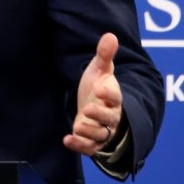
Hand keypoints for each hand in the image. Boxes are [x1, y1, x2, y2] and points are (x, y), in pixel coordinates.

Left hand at [63, 33, 122, 157]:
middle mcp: (111, 116)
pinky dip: (80, 146)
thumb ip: (104, 55)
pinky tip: (67, 140)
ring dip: (89, 132)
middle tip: (87, 109)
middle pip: (109, 119)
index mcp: (114, 98)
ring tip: (77, 126)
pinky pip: (89, 148)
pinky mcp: (93, 142)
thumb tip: (110, 35)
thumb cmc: (99, 88)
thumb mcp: (100, 70)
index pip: (116, 97)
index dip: (110, 94)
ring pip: (100, 135)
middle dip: (99, 115)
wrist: (97, 108)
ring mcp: (103, 131)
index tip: (101, 89)